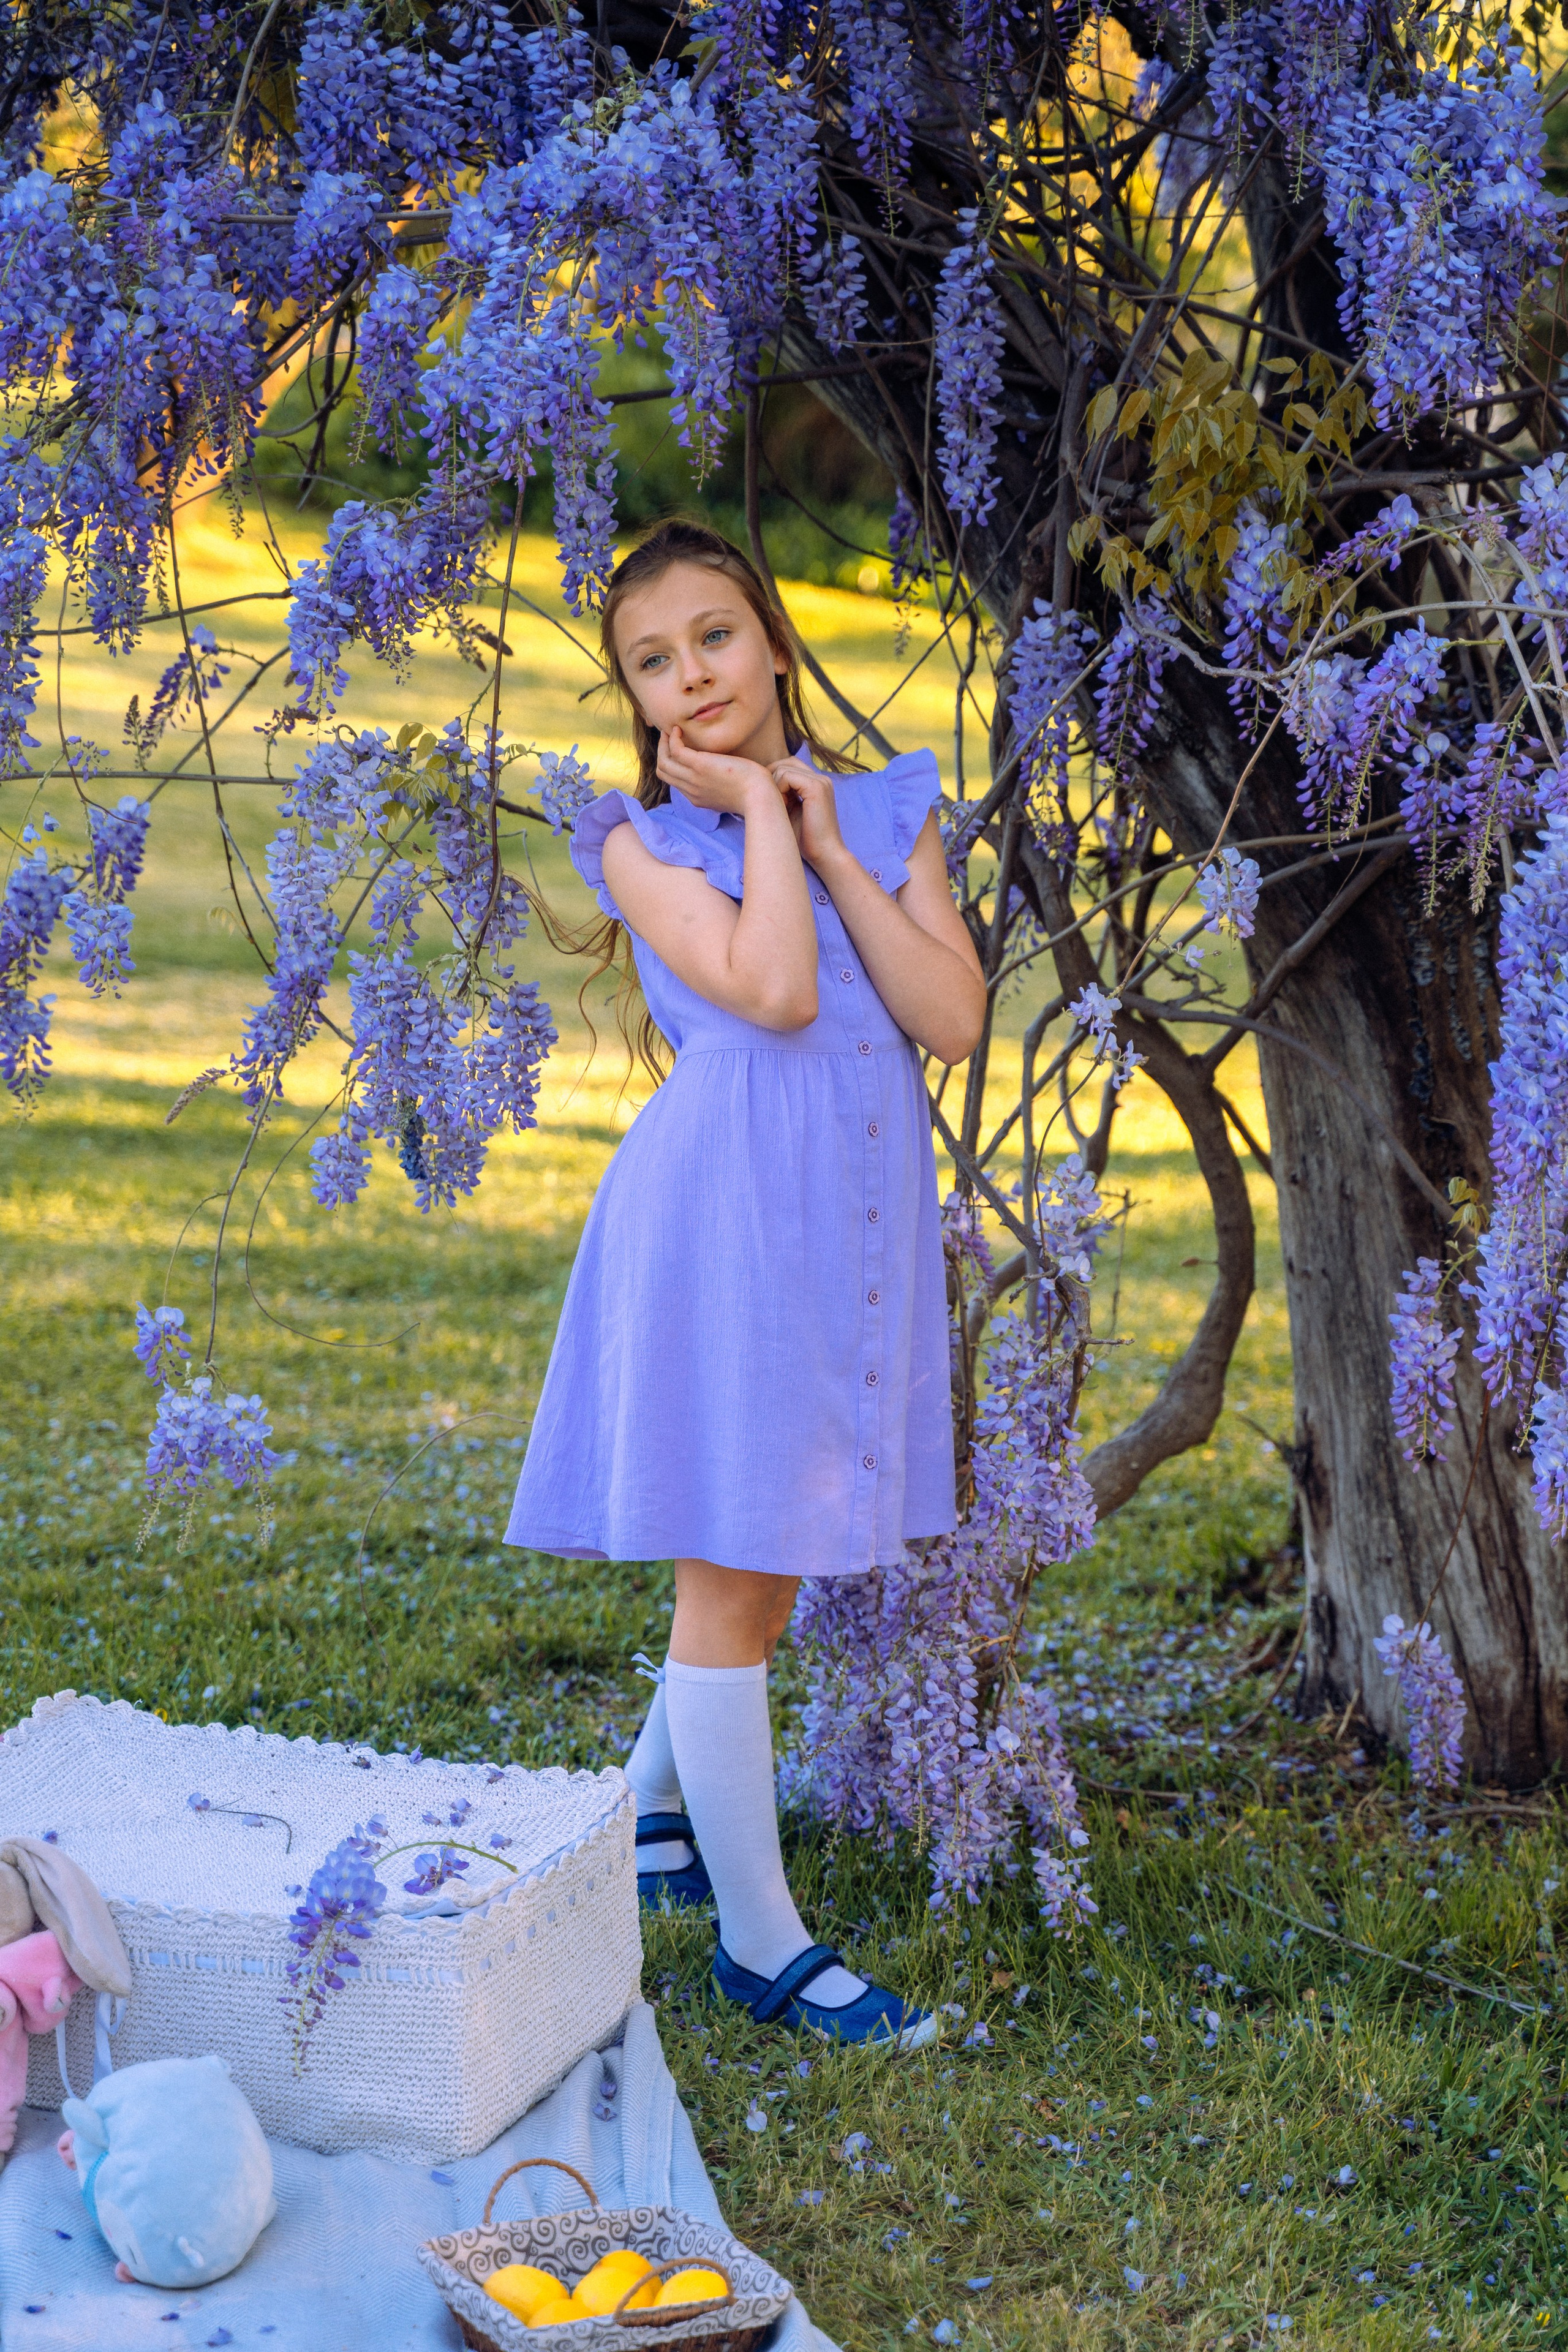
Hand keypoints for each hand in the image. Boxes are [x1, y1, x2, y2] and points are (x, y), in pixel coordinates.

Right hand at [656, 726, 777, 814]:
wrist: (759, 796)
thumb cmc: (752, 792)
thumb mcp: (729, 792)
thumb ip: (718, 785)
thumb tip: (719, 773)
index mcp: (697, 798)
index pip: (674, 781)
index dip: (672, 764)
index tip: (677, 749)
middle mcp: (691, 790)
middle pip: (663, 772)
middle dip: (662, 752)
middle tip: (668, 736)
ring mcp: (694, 779)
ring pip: (664, 762)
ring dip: (663, 743)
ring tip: (671, 730)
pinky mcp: (700, 766)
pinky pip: (676, 750)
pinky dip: (673, 738)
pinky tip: (679, 729)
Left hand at [768, 755, 847, 871]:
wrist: (824, 855)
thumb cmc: (805, 839)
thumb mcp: (790, 811)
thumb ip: (782, 794)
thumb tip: (760, 781)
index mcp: (817, 784)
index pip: (789, 765)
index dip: (774, 778)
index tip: (771, 800)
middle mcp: (821, 779)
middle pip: (785, 762)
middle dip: (772, 779)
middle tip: (771, 802)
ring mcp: (820, 781)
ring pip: (783, 768)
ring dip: (775, 787)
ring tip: (779, 808)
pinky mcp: (816, 787)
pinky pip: (786, 776)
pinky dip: (779, 790)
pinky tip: (782, 806)